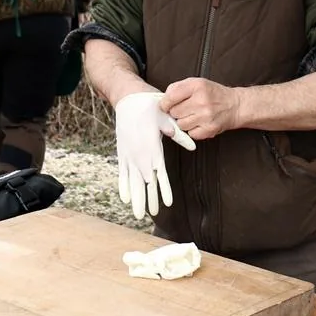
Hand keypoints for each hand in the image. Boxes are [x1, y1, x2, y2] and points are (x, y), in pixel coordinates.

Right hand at [114, 91, 196, 220]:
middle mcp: (138, 154)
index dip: (162, 189)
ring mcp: (129, 154)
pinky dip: (124, 186)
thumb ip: (178, 134)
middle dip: (146, 200)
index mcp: (151, 147)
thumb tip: (193, 146)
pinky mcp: (122, 152)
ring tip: (137, 214)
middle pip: (143, 182)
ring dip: (135, 198)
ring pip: (132, 181)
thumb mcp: (167, 118)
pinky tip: (126, 198)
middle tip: (146, 217)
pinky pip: (122, 173)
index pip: (159, 173)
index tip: (166, 204)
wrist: (129, 98)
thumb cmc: (151, 107)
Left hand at [159, 77, 241, 141]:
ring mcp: (206, 116)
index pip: (170, 98)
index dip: (165, 103)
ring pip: (180, 125)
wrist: (234, 106)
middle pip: (174, 112)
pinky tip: (199, 122)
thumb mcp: (197, 83)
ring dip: (184, 122)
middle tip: (185, 109)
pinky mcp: (209, 129)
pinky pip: (190, 133)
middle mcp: (202, 101)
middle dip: (177, 112)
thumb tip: (163, 99)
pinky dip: (193, 130)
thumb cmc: (214, 94)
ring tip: (193, 115)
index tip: (166, 106)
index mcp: (197, 86)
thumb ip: (178, 88)